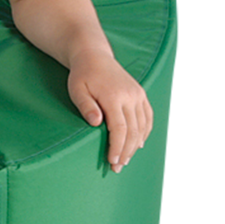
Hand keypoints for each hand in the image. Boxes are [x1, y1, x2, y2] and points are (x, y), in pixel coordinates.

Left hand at [67, 55, 152, 171]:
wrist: (94, 56)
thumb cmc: (81, 75)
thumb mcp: (76, 89)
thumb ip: (86, 106)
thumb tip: (96, 124)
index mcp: (114, 96)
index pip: (120, 128)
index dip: (118, 147)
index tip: (112, 161)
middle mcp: (130, 96)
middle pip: (133, 130)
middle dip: (126, 151)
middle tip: (118, 167)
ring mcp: (138, 95)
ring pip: (143, 126)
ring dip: (136, 145)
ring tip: (126, 159)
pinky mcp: (141, 94)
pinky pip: (148, 117)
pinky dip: (145, 132)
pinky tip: (139, 144)